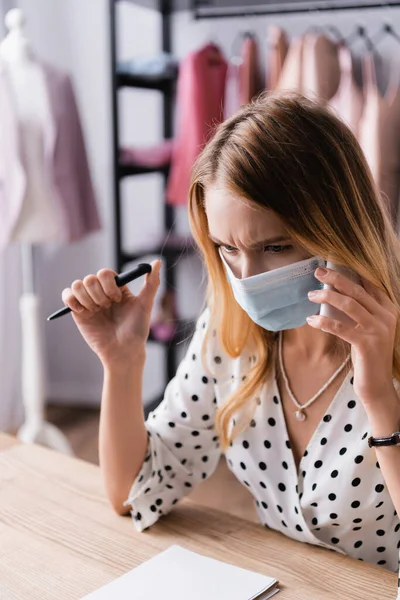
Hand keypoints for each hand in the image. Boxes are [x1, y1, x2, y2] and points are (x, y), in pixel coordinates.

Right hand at [62, 259, 161, 366]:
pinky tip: (84, 311)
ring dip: (87, 298)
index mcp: (116, 288)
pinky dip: (72, 300)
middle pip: (90, 278)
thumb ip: (152, 283)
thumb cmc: (137, 330)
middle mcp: (101, 292)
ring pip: (78, 285)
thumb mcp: (145, 305)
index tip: (117, 299)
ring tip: (97, 311)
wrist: (123, 351)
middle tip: (107, 307)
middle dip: (99, 294)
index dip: (109, 284)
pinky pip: (67, 295)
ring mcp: (89, 301)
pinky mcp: (77, 312)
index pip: (105, 273)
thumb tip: (157, 261)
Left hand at [306, 266, 398, 406]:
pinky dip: (324, 321)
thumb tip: (334, 293)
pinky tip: (312, 320)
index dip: (350, 273)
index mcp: (388, 310)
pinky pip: (341, 327)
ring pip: (349, 305)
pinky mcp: (367, 344)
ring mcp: (378, 330)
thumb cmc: (368, 355)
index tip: (332, 265)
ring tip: (311, 295)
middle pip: (357, 290)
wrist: (377, 385)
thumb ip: (358, 312)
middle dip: (336, 278)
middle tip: (318, 271)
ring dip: (327, 297)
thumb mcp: (366, 329)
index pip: (368, 285)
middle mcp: (386, 317)